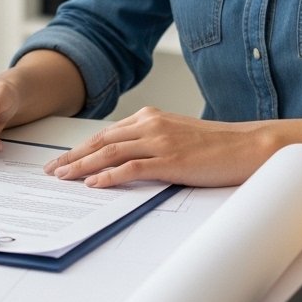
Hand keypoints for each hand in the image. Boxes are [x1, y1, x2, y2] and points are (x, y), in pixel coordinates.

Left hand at [43, 107, 273, 187]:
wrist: (249, 146)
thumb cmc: (217, 146)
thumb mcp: (178, 136)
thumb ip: (152, 141)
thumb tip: (127, 159)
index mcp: (151, 117)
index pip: (106, 133)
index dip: (81, 147)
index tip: (62, 159)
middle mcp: (151, 124)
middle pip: (100, 141)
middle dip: (72, 156)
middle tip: (51, 170)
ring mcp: (160, 141)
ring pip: (110, 153)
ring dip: (82, 166)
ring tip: (63, 177)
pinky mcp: (170, 160)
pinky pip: (131, 167)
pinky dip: (108, 176)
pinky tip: (92, 184)